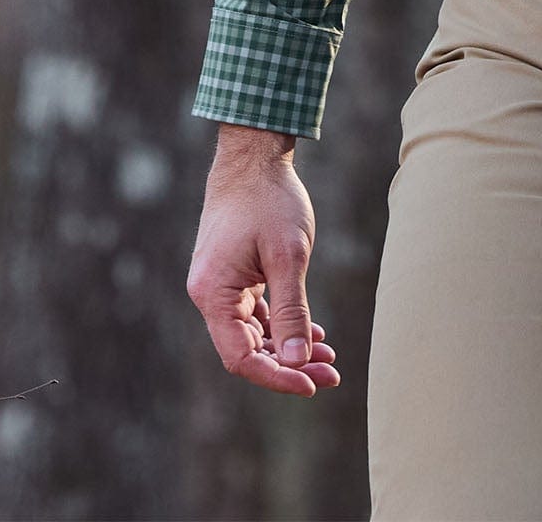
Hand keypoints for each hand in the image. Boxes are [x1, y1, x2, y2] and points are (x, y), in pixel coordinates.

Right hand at [187, 126, 342, 395]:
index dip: (276, 376)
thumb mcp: (288, 256)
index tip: (312, 385)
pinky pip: (256, 313)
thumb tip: (296, 361)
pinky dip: (281, 325)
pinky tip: (312, 333)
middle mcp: (209, 296)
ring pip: (254, 333)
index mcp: (213, 295)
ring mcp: (220, 286)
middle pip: (248, 349)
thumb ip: (290, 311)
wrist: (254, 156)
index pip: (241, 357)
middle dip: (289, 365)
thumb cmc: (269, 200)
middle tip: (332, 374)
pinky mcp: (233, 276)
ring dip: (288, 347)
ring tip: (329, 358)